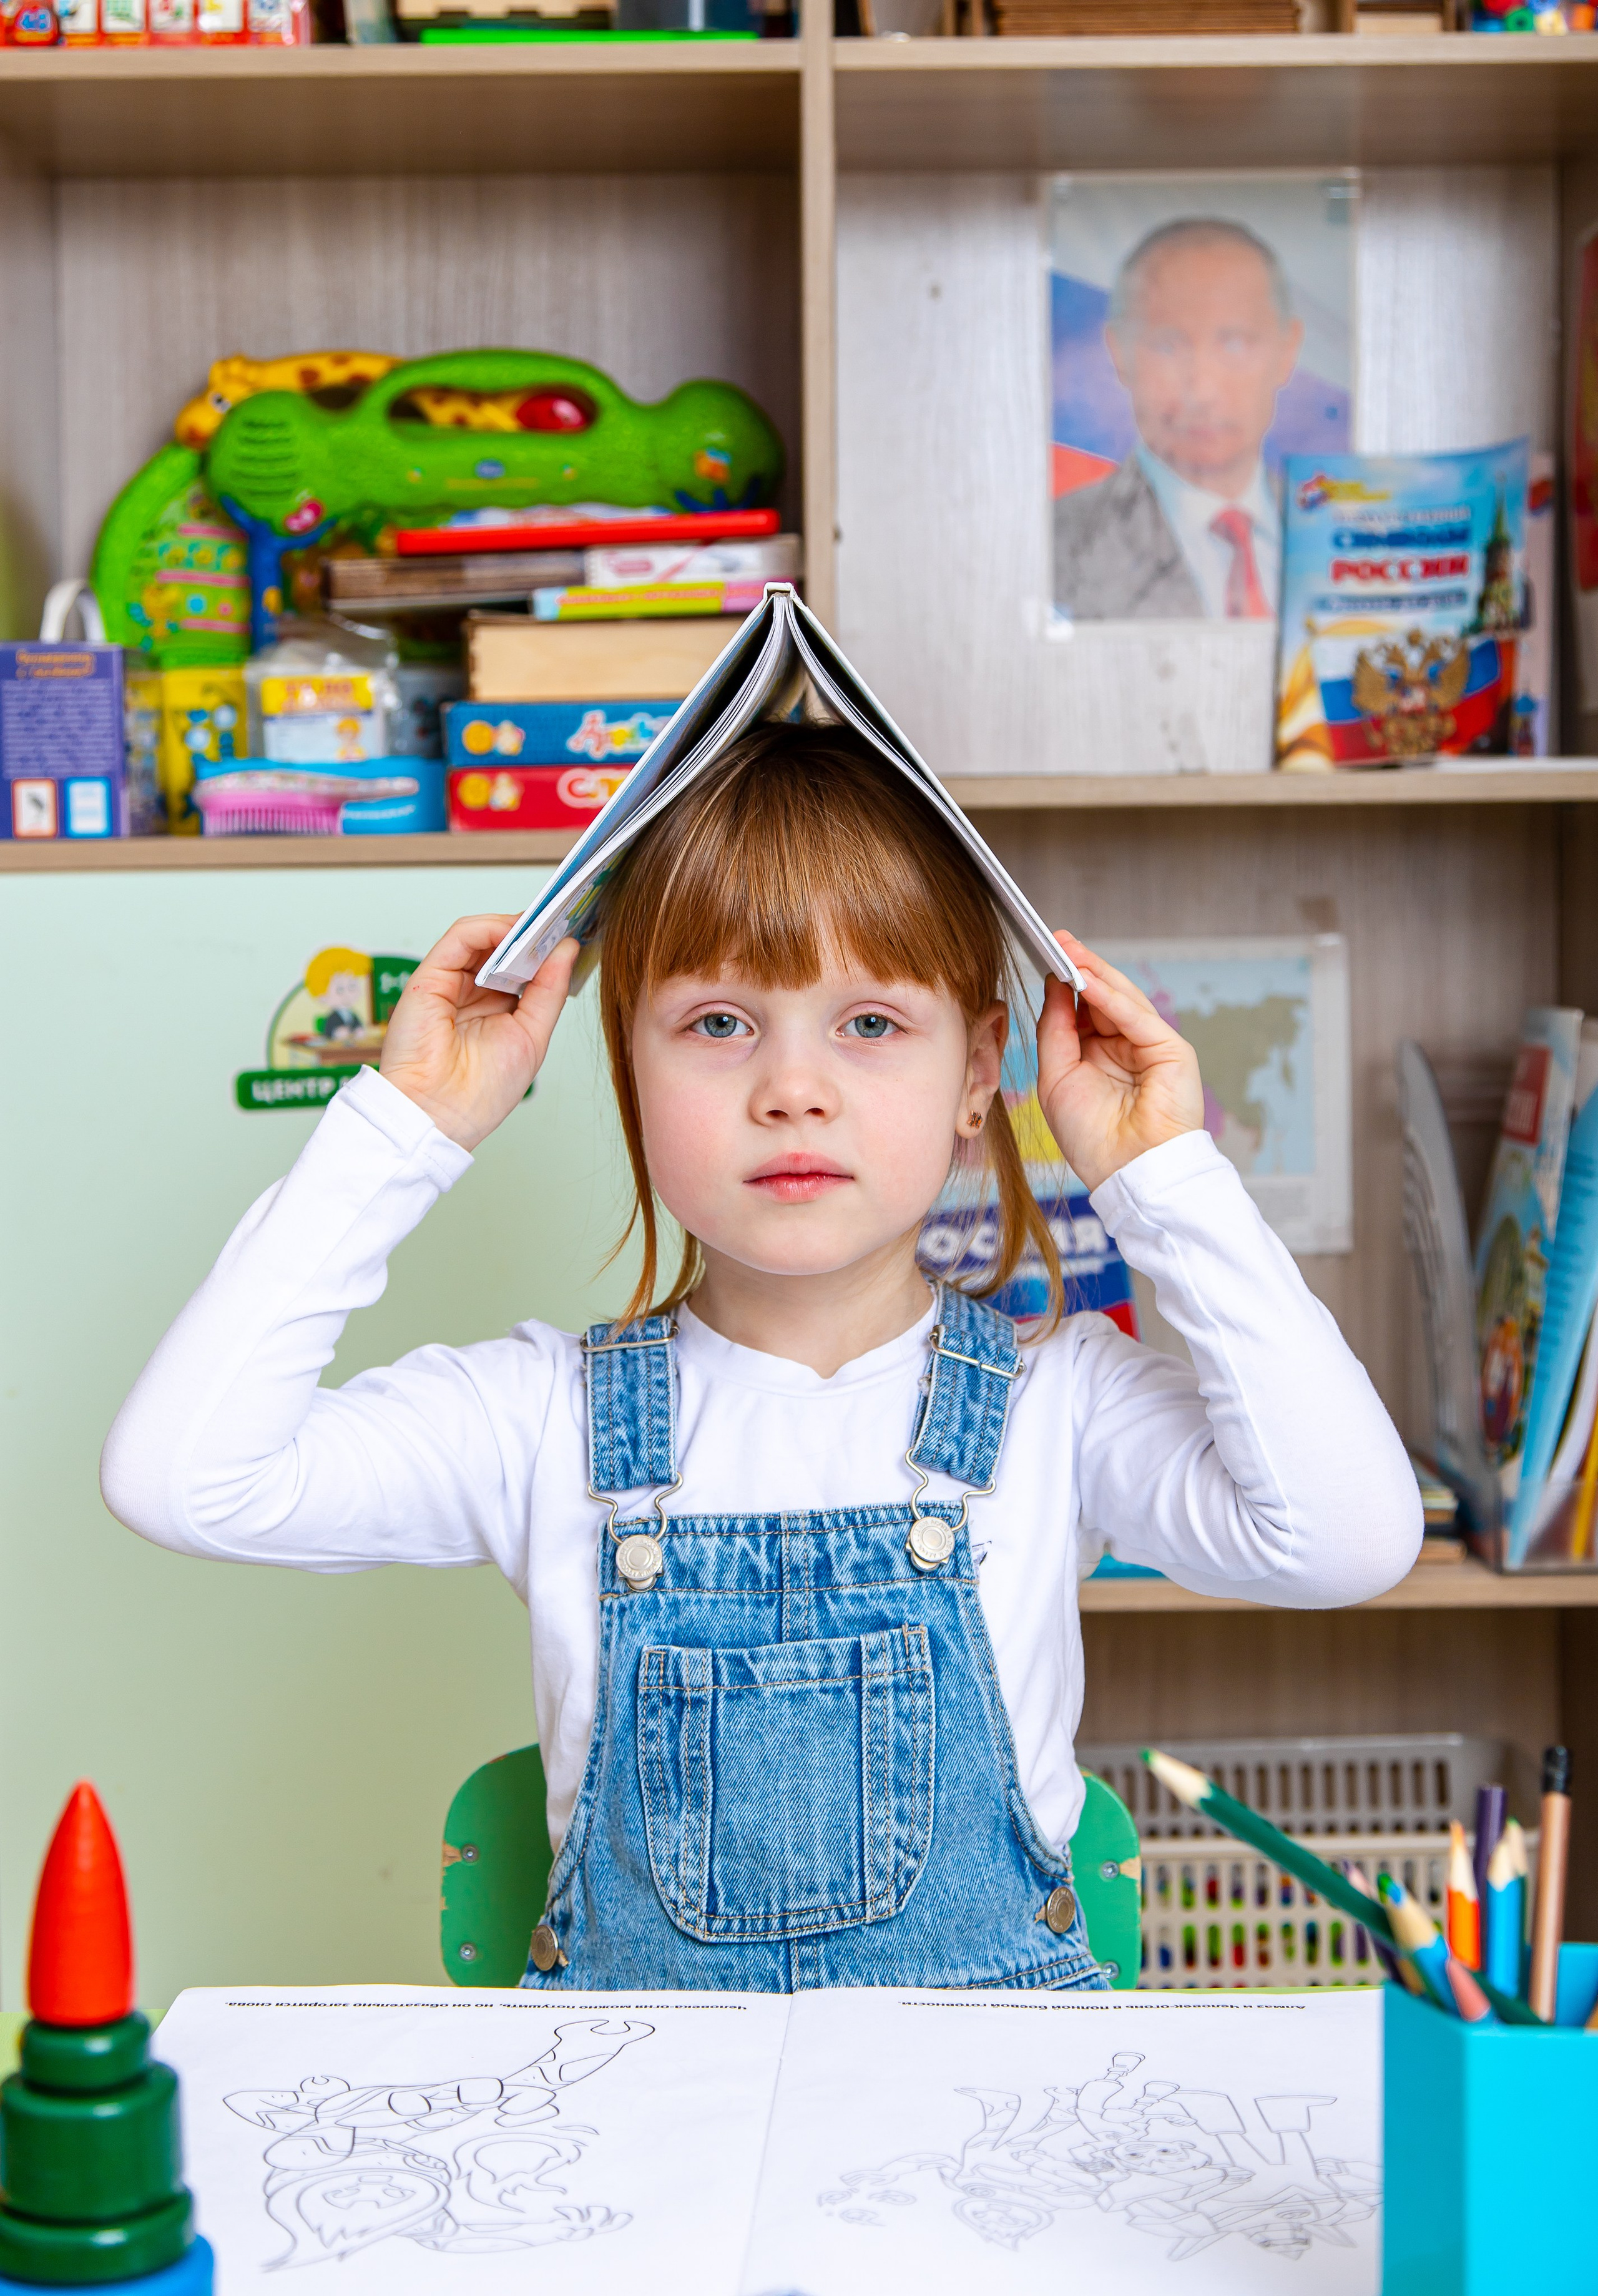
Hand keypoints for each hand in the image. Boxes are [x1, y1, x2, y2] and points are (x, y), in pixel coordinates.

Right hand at [379, 917, 578, 1151]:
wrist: (437, 1115)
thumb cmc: (479, 1092)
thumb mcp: (532, 1035)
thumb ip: (548, 990)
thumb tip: (567, 949)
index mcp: (498, 1011)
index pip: (524, 967)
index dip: (547, 949)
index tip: (578, 932)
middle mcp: (473, 993)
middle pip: (505, 948)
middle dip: (536, 933)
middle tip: (567, 918)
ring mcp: (451, 982)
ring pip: (484, 936)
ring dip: (517, 927)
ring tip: (546, 923)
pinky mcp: (430, 975)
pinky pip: (460, 936)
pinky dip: (490, 927)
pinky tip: (515, 931)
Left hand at [1036, 931, 1203, 1191]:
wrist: (1126, 1172)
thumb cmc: (1090, 1136)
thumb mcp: (1056, 1076)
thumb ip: (1055, 1029)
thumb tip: (1054, 985)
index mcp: (1098, 1056)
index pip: (1082, 1009)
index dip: (1065, 983)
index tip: (1045, 955)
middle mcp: (1125, 1048)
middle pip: (1103, 998)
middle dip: (1081, 968)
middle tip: (1057, 939)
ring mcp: (1150, 1047)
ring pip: (1122, 1000)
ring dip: (1095, 972)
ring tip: (1069, 949)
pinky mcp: (1171, 1050)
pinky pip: (1137, 1017)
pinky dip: (1112, 998)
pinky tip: (1089, 980)